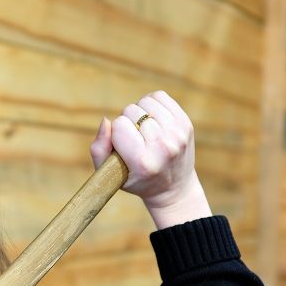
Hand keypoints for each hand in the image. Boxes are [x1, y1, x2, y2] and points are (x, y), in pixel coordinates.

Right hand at [90, 91, 212, 228]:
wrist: (174, 189)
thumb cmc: (137, 179)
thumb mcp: (111, 173)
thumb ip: (99, 148)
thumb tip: (106, 120)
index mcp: (143, 161)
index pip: (119, 125)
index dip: (117, 131)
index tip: (125, 144)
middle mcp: (163, 147)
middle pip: (132, 111)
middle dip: (129, 121)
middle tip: (136, 139)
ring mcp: (178, 135)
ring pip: (146, 101)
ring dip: (141, 111)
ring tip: (144, 129)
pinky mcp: (186, 125)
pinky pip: (160, 96)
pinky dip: (153, 104)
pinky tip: (154, 119)